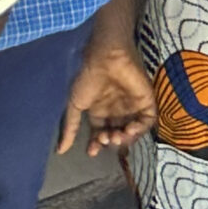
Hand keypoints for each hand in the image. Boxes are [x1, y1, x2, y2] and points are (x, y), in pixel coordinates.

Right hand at [58, 35, 156, 155]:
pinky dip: (140, 129)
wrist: (105, 57)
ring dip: (125, 139)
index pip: (101, 134)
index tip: (91, 151)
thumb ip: (70, 127)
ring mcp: (132, 106)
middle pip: (117, 134)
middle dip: (111, 142)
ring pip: (132, 131)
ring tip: (116, 136)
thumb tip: (59, 150)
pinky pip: (147, 121)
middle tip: (106, 140)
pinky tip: (129, 129)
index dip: (97, 144)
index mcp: (100, 111)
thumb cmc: (88, 78)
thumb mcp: (75, 103)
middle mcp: (117, 110)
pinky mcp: (146, 100)